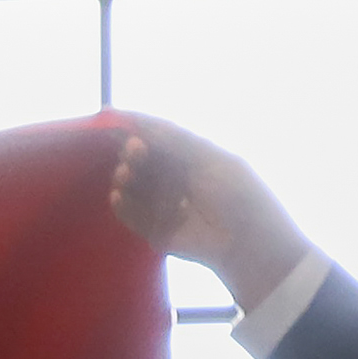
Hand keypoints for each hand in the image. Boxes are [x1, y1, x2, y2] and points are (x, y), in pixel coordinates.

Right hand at [107, 116, 311, 311]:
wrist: (246, 241)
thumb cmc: (236, 193)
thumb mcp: (209, 158)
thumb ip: (176, 141)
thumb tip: (140, 123)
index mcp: (189, 155)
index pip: (156, 136)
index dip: (135, 126)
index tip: (111, 117)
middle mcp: (173, 176)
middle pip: (141, 160)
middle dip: (132, 153)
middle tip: (134, 150)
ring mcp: (163, 204)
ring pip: (132, 186)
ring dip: (125, 178)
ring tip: (125, 175)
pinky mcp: (156, 230)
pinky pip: (131, 216)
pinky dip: (123, 205)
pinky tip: (119, 196)